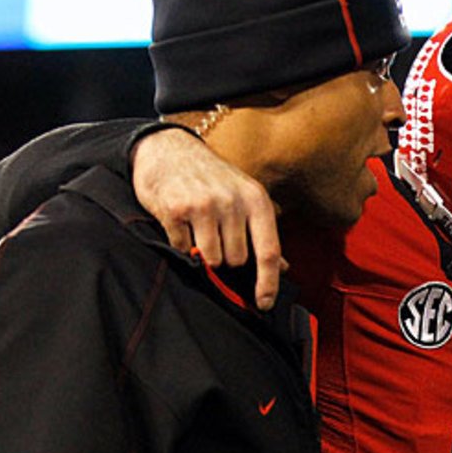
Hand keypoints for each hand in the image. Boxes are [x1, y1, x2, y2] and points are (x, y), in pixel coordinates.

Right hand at [130, 128, 283, 309]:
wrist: (168, 149)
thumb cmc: (211, 177)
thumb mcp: (244, 196)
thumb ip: (262, 232)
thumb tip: (283, 267)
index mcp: (256, 199)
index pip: (269, 251)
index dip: (268, 283)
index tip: (264, 303)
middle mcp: (232, 201)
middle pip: (237, 260)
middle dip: (227, 258)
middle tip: (216, 237)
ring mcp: (203, 205)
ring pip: (211, 259)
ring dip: (203, 253)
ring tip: (198, 229)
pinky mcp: (175, 210)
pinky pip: (182, 248)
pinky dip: (180, 243)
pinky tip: (180, 223)